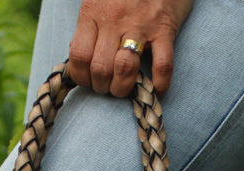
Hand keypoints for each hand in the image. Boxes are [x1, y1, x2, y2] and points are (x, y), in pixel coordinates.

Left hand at [66, 0, 194, 96]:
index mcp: (93, 12)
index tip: (87, 81)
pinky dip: (160, 83)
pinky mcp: (165, 29)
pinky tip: (157, 89)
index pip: (79, 55)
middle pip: (101, 68)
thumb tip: (80, 59)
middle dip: (101, 86)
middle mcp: (115, 20)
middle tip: (106, 86)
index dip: (80, 76)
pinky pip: (163, 64)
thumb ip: (89, 26)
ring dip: (123, 88)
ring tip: (124, 89)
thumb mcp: (98, 0)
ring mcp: (141, 25)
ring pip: (125, 69)